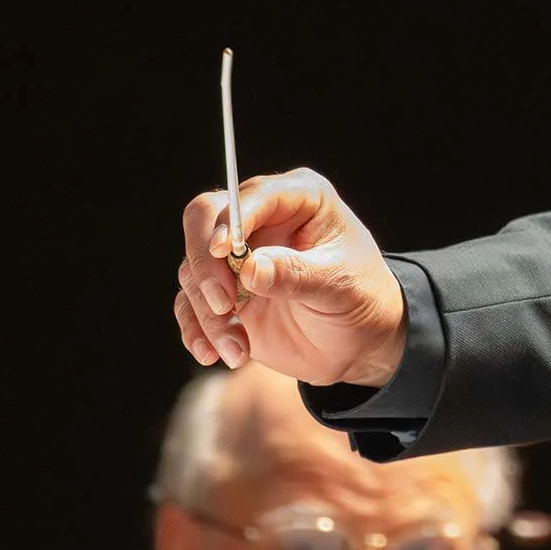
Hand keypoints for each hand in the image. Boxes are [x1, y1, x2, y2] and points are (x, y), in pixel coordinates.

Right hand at [174, 168, 407, 388]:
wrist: (358, 343)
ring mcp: (238, 256)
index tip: (224, 252)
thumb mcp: (338, 285)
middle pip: (203, 220)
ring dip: (208, 313)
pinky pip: (189, 304)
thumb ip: (294, 274)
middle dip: (206, 265)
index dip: (231, 220)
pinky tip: (214, 354)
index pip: (250, 195)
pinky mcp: (223, 291)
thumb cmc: (361, 299)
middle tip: (224, 305)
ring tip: (238, 348)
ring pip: (193, 269)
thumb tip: (249, 268)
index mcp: (299, 199)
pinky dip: (197, 330)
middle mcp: (261, 219)